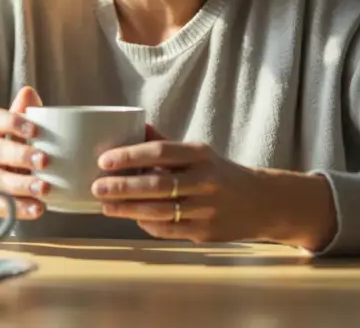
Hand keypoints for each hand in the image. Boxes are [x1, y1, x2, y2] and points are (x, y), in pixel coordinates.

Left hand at [91, 126, 337, 248]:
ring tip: (105, 205)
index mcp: (201, 155)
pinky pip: (168, 230)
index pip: (160, 152)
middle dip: (122, 187)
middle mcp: (205, 181)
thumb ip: (167, 143)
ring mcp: (207, 209)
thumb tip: (136, 126)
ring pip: (159, 211)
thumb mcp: (200, 153)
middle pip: (156, 185)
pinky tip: (132, 217)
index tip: (104, 161)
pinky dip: (146, 224)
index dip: (129, 156)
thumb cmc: (221, 173)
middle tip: (96, 187)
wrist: (262, 202)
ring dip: (127, 209)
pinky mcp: (206, 232)